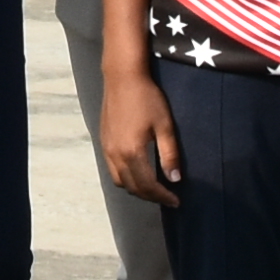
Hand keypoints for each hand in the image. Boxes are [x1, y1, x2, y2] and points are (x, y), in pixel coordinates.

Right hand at [96, 65, 180, 206]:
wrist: (122, 78)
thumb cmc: (147, 98)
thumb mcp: (165, 126)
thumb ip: (169, 154)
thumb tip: (175, 179)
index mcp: (132, 152)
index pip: (148, 185)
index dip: (163, 196)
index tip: (176, 201)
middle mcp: (116, 155)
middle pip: (133, 187)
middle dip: (151, 196)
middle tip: (168, 197)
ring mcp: (107, 150)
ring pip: (120, 181)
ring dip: (137, 189)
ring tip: (154, 188)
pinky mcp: (103, 143)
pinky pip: (113, 171)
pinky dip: (126, 178)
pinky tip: (138, 172)